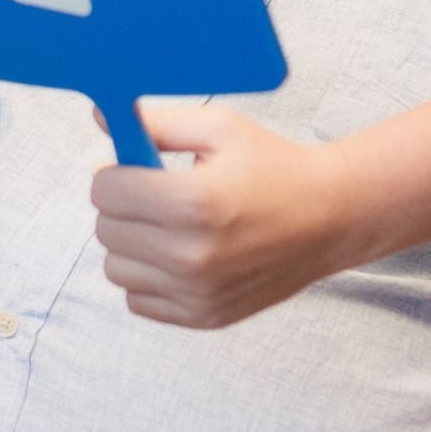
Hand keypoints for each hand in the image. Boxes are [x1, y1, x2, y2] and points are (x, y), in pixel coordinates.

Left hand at [91, 102, 358, 327]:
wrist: (329, 218)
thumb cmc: (274, 166)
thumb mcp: (219, 128)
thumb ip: (156, 123)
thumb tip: (101, 114)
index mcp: (193, 200)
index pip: (104, 191)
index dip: (114, 172)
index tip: (137, 167)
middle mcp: (191, 254)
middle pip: (106, 230)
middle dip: (122, 205)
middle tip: (156, 193)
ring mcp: (196, 292)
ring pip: (115, 268)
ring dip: (131, 244)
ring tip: (168, 225)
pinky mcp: (202, 317)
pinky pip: (137, 300)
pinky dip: (148, 277)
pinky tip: (178, 254)